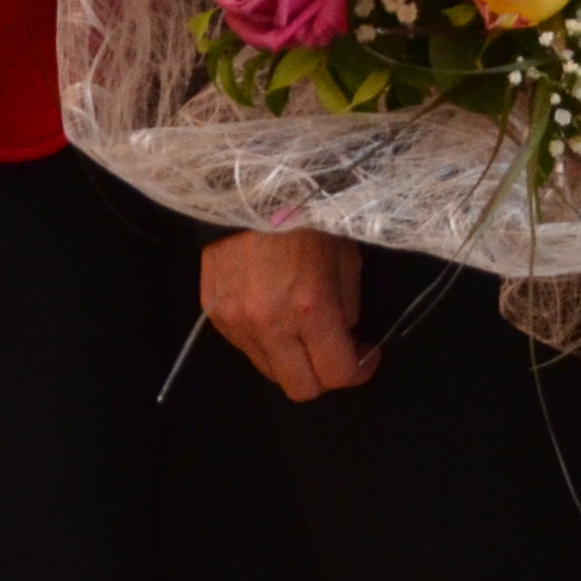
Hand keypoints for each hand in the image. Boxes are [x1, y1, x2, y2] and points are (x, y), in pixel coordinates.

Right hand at [203, 228, 374, 399]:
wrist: (245, 192)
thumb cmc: (307, 217)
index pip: (336, 373)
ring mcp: (236, 324)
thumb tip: (345, 336)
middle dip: (325, 377)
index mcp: (310, 308)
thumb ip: (347, 307)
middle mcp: (269, 325)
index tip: (367, 354)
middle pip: (300, 389)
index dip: (360, 372)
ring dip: (294, 361)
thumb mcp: (346, 257)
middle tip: (337, 351)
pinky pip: (246, 349)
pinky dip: (267, 343)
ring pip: (270, 372)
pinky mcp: (213, 317)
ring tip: (304, 330)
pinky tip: (276, 314)